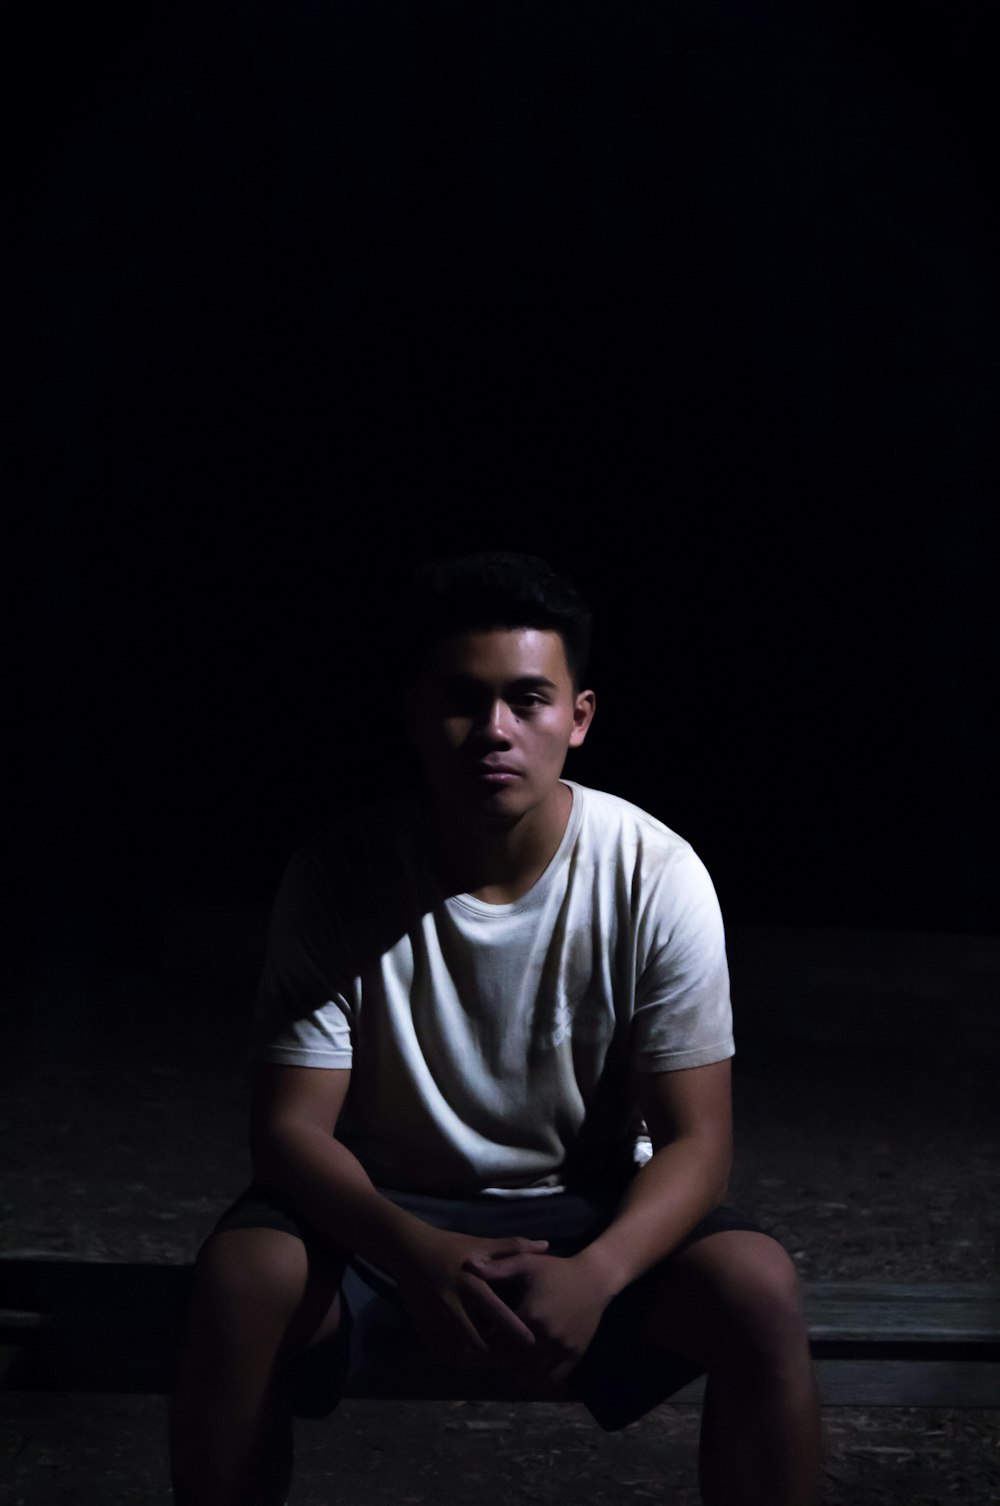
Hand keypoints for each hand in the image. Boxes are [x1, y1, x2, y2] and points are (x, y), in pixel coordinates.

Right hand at [393, 1227, 549, 1369]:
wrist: (407, 1249)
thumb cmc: (448, 1246)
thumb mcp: (479, 1244)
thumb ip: (512, 1246)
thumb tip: (546, 1245)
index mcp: (469, 1283)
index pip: (495, 1311)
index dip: (514, 1329)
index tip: (531, 1342)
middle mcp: (451, 1303)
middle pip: (476, 1340)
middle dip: (496, 1354)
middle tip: (514, 1360)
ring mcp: (434, 1317)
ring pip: (458, 1350)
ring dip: (477, 1360)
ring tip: (496, 1363)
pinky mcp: (422, 1324)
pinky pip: (441, 1351)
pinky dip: (456, 1358)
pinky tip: (469, 1359)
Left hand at [463, 1250, 612, 1386]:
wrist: (595, 1279)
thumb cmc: (556, 1269)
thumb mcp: (526, 1263)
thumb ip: (497, 1268)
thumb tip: (469, 1267)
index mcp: (530, 1314)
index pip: (497, 1339)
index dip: (483, 1342)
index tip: (474, 1340)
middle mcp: (546, 1336)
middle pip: (512, 1359)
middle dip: (497, 1359)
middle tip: (485, 1356)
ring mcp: (562, 1349)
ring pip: (530, 1372)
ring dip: (515, 1370)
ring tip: (505, 1362)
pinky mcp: (574, 1356)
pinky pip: (551, 1377)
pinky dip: (537, 1377)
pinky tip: (527, 1369)